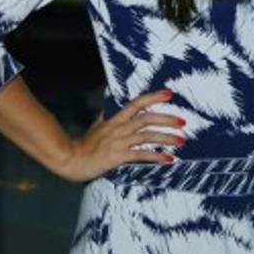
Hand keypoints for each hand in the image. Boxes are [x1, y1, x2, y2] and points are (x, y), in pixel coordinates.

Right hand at [54, 90, 183, 181]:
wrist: (70, 159)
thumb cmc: (84, 145)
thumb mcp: (96, 126)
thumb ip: (106, 117)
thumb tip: (109, 107)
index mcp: (115, 120)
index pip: (136, 104)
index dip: (153, 97)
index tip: (169, 94)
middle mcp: (118, 128)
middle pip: (146, 118)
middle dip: (166, 119)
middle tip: (182, 122)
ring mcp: (118, 141)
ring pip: (146, 135)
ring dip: (166, 137)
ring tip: (181, 140)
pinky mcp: (117, 156)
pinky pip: (140, 154)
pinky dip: (156, 156)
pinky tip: (168, 158)